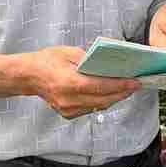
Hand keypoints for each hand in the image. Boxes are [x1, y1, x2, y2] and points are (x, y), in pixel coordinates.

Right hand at [24, 46, 140, 118]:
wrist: (29, 76)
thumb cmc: (48, 61)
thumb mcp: (70, 52)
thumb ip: (90, 59)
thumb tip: (111, 64)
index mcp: (69, 82)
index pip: (102, 86)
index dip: (121, 85)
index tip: (135, 82)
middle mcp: (69, 99)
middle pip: (104, 100)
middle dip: (122, 93)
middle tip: (135, 85)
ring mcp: (68, 109)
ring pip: (99, 106)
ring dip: (114, 98)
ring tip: (126, 89)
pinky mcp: (68, 114)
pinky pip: (91, 108)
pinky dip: (102, 101)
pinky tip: (110, 93)